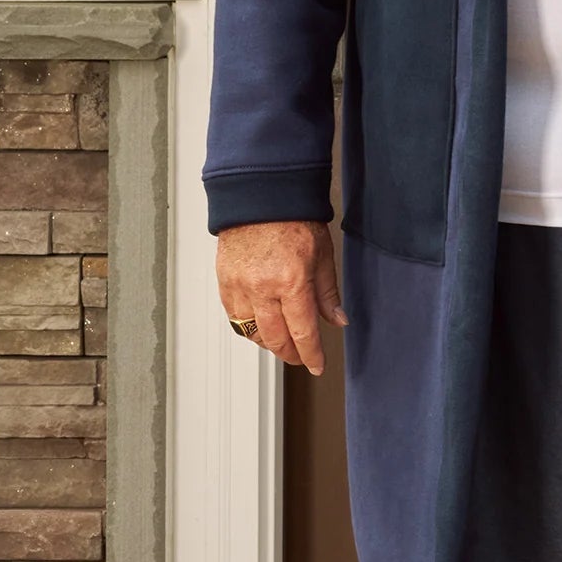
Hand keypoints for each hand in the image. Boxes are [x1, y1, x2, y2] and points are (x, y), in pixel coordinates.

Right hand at [216, 221, 346, 375]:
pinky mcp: (224, 282)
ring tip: (282, 344)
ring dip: (269, 344)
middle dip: (291, 354)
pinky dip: (248, 328)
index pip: (303, 332)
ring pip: (252, 333)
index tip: (317, 365)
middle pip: (276, 339)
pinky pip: (234, 318)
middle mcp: (263, 288)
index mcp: (292, 281)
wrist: (260, 197)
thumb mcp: (322, 254)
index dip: (311, 354)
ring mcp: (240, 286)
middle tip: (300, 357)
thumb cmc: (293, 219)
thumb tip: (337, 320)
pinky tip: (260, 328)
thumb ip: (327, 292)